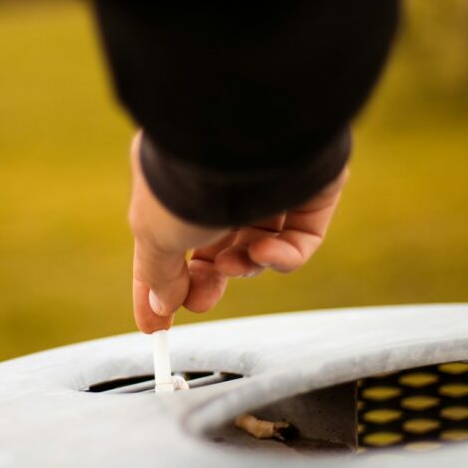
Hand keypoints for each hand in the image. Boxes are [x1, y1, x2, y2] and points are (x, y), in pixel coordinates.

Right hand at [129, 131, 347, 332]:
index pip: (169, 235)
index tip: (156, 325)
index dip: (160, 283)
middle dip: (207, 279)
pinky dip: (284, 257)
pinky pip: (299, 238)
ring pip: (258, 243)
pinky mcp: (311, 189)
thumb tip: (160, 304)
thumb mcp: (156, 235)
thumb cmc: (188, 184)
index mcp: (179, 175)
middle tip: (200, 302)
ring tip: (229, 266)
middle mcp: (224, 174)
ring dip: (242, 266)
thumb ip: (157, 274)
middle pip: (217, 242)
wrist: (243, 142)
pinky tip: (266, 253)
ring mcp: (271, 181)